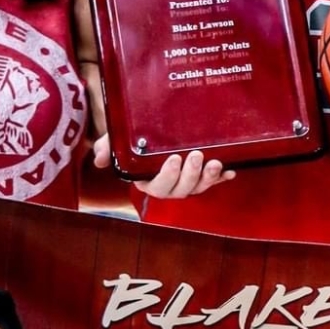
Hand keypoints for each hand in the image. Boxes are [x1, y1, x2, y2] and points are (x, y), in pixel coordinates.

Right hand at [93, 134, 234, 198]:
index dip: (167, 175)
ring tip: (216, 162)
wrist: (149, 139)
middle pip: (181, 188)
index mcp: (148, 181)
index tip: (174, 159)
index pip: (158, 185)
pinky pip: (214, 181)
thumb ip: (107, 147)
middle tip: (196, 154)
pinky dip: (222, 177)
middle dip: (191, 174)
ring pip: (198, 187)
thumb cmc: (134, 143)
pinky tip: (231, 170)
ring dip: (208, 177)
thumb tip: (98, 158)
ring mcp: (186, 184)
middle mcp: (169, 187)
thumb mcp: (118, 143)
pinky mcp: (201, 178)